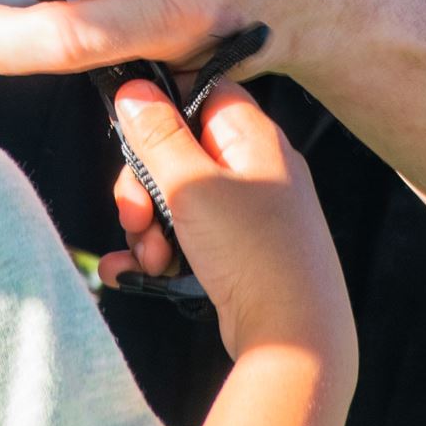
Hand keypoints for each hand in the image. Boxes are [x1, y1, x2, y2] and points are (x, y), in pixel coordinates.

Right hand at [99, 81, 353, 363]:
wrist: (295, 338)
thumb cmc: (254, 253)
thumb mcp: (193, 186)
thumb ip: (158, 136)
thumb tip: (133, 87)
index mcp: (252, 138)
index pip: (201, 92)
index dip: (161, 107)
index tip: (131, 136)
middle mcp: (253, 170)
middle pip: (177, 151)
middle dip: (143, 188)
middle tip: (137, 219)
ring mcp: (246, 213)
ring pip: (174, 200)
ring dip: (148, 229)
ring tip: (153, 261)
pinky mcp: (236, 252)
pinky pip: (184, 238)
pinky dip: (157, 254)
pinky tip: (130, 273)